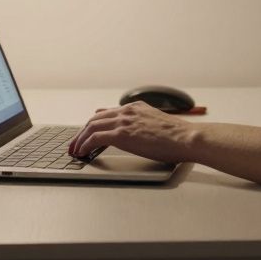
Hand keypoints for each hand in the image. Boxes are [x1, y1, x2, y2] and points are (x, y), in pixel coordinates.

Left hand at [69, 102, 200, 163]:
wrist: (186, 138)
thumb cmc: (177, 136)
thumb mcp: (157, 124)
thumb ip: (143, 124)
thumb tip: (136, 133)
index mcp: (136, 107)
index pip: (107, 114)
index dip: (94, 125)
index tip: (87, 133)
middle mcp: (127, 111)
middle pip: (95, 119)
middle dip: (82, 132)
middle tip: (75, 143)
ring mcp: (124, 121)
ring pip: (92, 127)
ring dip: (80, 139)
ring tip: (75, 150)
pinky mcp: (122, 134)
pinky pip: (95, 138)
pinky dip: (85, 144)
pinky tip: (82, 152)